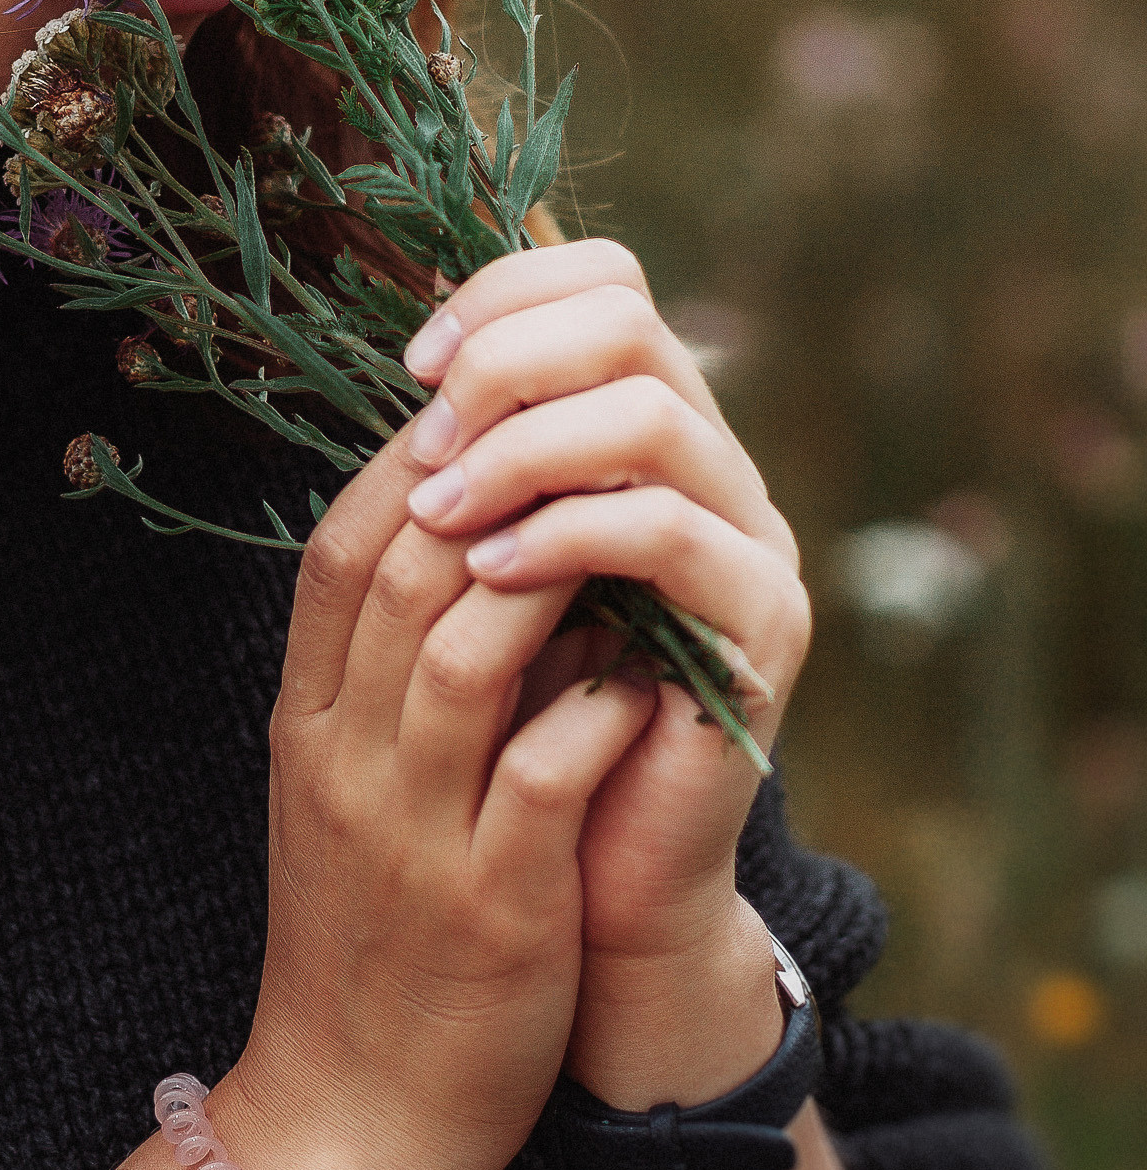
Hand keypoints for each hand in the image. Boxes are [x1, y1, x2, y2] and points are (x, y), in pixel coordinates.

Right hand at [218, 417, 657, 1169]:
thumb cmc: (360, 933)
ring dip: (548, 577)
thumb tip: (468, 540)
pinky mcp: (494, 908)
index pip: (335, 551)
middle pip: (398, 574)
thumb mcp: (335, 787)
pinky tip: (639, 678)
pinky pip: (547, 773)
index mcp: (303, 726)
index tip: (487, 422)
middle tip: (569, 447)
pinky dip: (598, 705)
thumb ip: (377, 673)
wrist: (348, 1119)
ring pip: (467, 653)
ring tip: (614, 540)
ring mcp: (413, 834)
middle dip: (487, 490)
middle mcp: (345, 763)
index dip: (409, 467)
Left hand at [399, 241, 810, 1092]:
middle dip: (506, 362)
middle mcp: (713, 463)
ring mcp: (750, 539)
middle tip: (424, 435)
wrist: (586, 890)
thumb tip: (403, 354)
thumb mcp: (472, 564)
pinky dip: (567, 534)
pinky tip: (492, 569)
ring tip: (439, 510)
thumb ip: (463, 461)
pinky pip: (670, 533)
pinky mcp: (765, 626)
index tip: (413, 364)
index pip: (603, 279)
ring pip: (651, 415)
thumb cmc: (512, 722)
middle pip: (630, 320)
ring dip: (523, 446)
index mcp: (645, 426)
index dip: (503, 297)